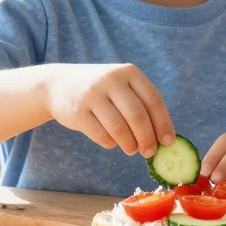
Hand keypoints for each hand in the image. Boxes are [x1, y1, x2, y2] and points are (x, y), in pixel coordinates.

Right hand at [43, 63, 173, 157]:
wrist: (57, 84)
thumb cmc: (101, 91)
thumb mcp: (121, 86)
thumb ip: (141, 105)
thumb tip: (163, 138)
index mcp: (128, 72)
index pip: (153, 100)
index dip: (163, 123)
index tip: (167, 142)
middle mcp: (111, 79)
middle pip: (137, 115)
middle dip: (147, 138)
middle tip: (150, 153)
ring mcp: (92, 94)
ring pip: (119, 128)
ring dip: (130, 144)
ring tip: (132, 150)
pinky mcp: (77, 111)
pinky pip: (101, 135)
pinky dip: (111, 143)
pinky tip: (112, 142)